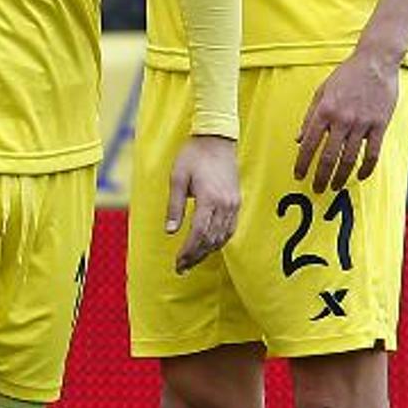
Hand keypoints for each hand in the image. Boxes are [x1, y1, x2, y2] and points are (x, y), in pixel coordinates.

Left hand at [166, 134, 240, 272]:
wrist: (217, 139)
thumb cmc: (193, 156)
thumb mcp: (177, 178)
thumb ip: (174, 206)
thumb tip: (170, 231)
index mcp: (209, 198)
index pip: (199, 233)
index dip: (188, 251)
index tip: (177, 262)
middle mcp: (225, 204)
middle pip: (211, 239)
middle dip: (196, 256)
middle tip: (181, 268)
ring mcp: (234, 204)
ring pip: (222, 237)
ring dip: (207, 252)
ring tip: (192, 261)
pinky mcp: (236, 202)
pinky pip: (230, 229)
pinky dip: (218, 241)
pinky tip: (208, 246)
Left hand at [294, 46, 398, 191]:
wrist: (375, 62)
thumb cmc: (346, 75)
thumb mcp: (321, 91)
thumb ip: (310, 116)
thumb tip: (298, 140)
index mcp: (324, 110)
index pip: (308, 143)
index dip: (302, 162)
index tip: (298, 175)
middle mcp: (342, 119)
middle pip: (329, 156)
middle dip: (321, 176)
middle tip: (316, 188)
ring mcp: (362, 123)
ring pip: (350, 158)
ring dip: (341, 176)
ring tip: (335, 186)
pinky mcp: (380, 125)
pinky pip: (373, 152)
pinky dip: (366, 167)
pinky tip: (360, 176)